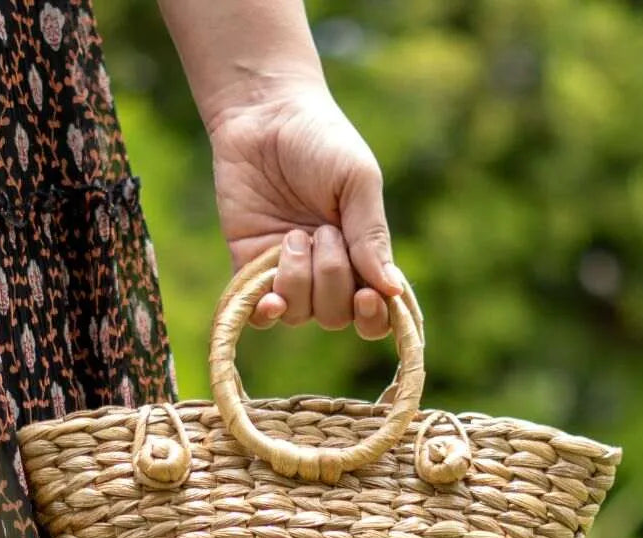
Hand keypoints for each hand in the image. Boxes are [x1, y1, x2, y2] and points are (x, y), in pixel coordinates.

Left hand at [208, 86, 402, 338]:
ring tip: (292, 234)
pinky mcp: (250, 268)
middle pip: (336, 315)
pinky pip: (260, 314)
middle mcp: (327, 272)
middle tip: (323, 230)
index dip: (374, 318)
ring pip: (300, 314)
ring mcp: (288, 273)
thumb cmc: (321, 139)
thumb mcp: (358, 181)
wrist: (262, 114)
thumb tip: (392, 290)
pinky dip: (265, 312)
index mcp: (362, 255)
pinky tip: (268, 298)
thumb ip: (372, 235)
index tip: (367, 296)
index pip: (376, 312)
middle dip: (332, 277)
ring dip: (298, 279)